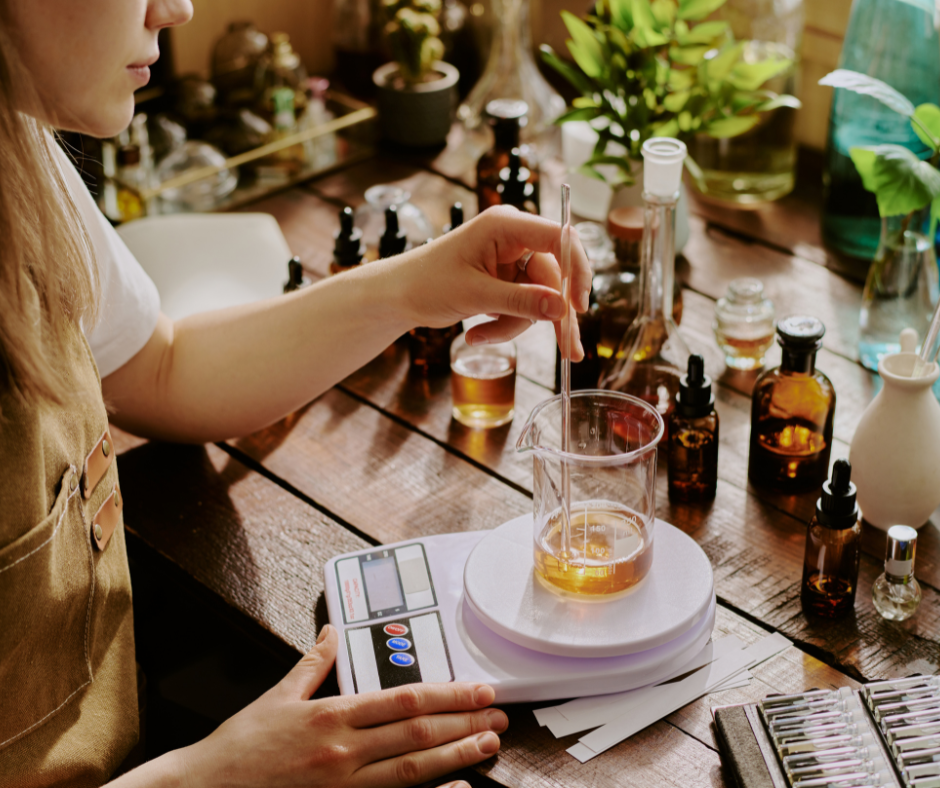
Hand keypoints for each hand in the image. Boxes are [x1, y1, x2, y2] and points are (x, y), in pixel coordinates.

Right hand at [179, 625, 506, 787]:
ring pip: (413, 769)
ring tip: (488, 745)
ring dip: (457, 756)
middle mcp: (344, 751)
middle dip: (464, 723)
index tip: (477, 689)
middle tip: (499, 715)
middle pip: (417, 733)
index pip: (403, 700)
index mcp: (331, 716)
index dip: (447, 694)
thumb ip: (312, 662)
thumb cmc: (239, 750)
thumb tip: (333, 631)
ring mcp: (344, 786)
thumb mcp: (276, 697)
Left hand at [391, 205, 592, 360]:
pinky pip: (524, 306)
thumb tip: (562, 309)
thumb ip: (522, 301)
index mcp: (506, 225)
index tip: (580, 306)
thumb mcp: (475, 295)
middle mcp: (514, 238)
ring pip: (539, 298)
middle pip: (555, 277)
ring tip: (480, 336)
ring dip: (516, 324)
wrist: (396, 296)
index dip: (577, 270)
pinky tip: (478, 333)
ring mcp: (511, 261)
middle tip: (570, 352)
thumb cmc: (426, 282)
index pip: (560, 238)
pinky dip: (506, 324)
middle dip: (552, 315)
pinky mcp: (506, 281)